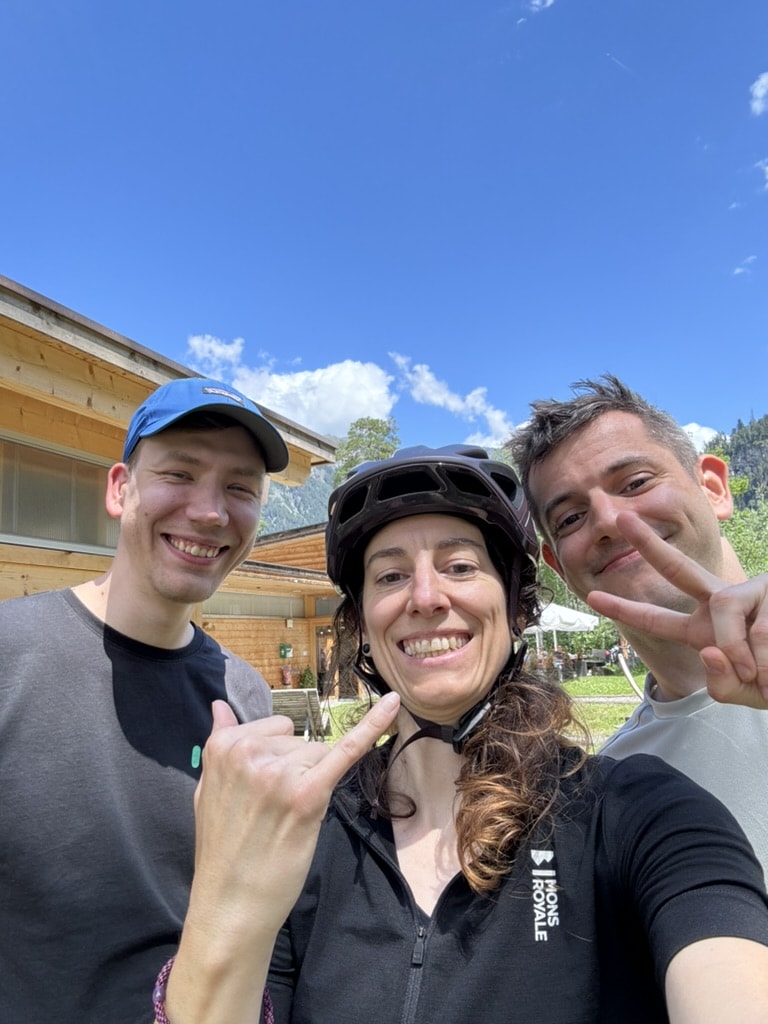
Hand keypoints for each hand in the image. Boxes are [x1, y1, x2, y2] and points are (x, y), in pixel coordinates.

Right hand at [190, 692, 400, 937]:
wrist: (230, 904)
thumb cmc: (224, 850)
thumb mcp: (209, 789)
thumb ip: (219, 742)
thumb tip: (220, 704)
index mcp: (223, 745)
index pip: (276, 728)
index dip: (278, 759)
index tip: (262, 792)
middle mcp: (249, 751)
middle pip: (300, 740)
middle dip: (297, 769)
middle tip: (273, 810)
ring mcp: (279, 771)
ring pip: (319, 755)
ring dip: (312, 783)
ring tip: (285, 819)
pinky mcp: (308, 794)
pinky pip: (345, 751)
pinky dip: (371, 727)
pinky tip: (392, 705)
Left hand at [585, 513, 767, 708]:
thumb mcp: (748, 694)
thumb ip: (722, 682)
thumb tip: (709, 649)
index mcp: (707, 630)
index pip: (660, 619)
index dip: (625, 610)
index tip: (588, 596)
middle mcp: (724, 604)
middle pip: (680, 568)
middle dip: (649, 544)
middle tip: (622, 518)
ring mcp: (752, 593)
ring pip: (721, 612)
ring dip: (740, 652)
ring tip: (763, 675)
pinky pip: (758, 626)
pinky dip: (766, 656)